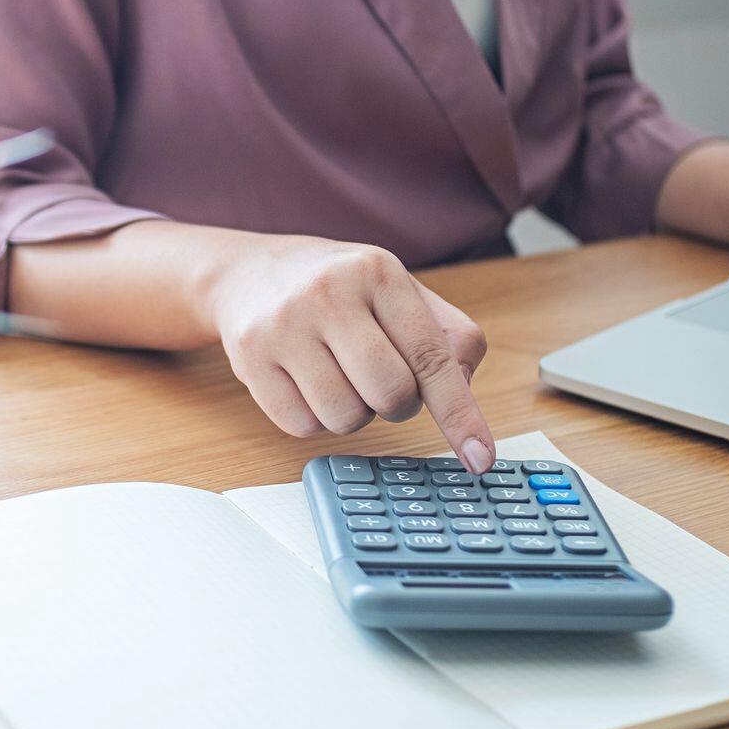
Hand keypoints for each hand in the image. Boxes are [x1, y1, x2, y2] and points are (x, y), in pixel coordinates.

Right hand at [200, 236, 496, 469]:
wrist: (248, 273)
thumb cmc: (338, 289)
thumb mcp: (399, 291)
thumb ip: (447, 336)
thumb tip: (461, 389)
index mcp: (378, 272)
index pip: (431, 356)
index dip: (460, 413)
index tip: (480, 457)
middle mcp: (329, 293)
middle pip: (391, 395)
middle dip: (397, 405)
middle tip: (381, 380)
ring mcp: (284, 326)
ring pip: (346, 418)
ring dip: (354, 413)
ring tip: (339, 375)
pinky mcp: (251, 359)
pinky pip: (303, 426)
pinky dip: (315, 418)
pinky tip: (306, 381)